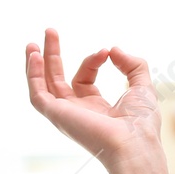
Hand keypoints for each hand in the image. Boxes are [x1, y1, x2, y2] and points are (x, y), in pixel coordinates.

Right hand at [25, 27, 161, 168]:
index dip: (92, 60)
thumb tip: (113, 49)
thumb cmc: (141, 123)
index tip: (106, 51)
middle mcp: (77, 112)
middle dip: (53, 55)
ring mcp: (65, 114)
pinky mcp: (57, 115)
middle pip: (57, 79)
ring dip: (37, 63)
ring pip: (43, 86)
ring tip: (33, 42)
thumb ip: (132, 65)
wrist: (134, 142)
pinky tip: (35, 56)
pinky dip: (33, 76)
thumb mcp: (142, 86)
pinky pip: (37, 95)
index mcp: (96, 108)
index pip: (84, 78)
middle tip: (50, 31)